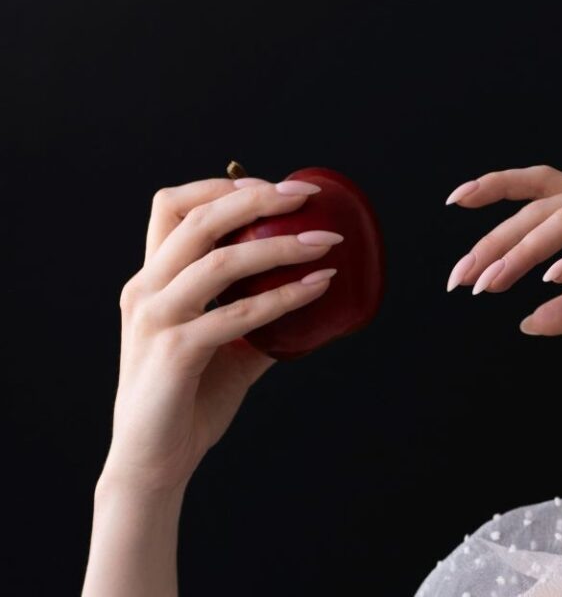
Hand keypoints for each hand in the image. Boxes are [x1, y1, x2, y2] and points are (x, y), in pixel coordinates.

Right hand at [104, 177, 340, 491]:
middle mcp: (145, 290)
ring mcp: (156, 319)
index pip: (172, 207)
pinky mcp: (174, 352)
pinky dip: (285, 295)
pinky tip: (319, 287)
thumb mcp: (223, 346)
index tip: (275, 186)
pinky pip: (239, 314)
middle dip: (256, 197)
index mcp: (151, 280)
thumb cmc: (187, 401)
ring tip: (327, 242)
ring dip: (281, 244)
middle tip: (308, 196)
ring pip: (220, 260)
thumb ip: (254, 317)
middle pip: (197, 219)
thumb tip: (307, 294)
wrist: (154, 462)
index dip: (222, 186)